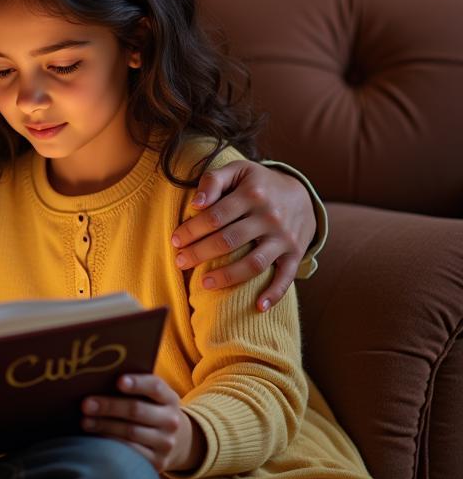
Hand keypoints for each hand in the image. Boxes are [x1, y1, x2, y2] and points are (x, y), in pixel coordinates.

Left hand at [81, 374, 204, 472]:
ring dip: (104, 427)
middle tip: (85, 404)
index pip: (155, 386)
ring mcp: (166, 443)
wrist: (176, 442)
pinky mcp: (158, 462)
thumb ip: (133, 387)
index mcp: (169, 398)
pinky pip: (131, 453)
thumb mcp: (151, 397)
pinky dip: (111, 444)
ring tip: (84, 422)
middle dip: (108, 406)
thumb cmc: (151, 410)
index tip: (118, 381)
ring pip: (130, 432)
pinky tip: (96, 439)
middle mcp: (171, 420)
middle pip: (136, 410)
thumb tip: (98, 378)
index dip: (137, 383)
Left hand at [171, 160, 315, 310]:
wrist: (302, 194)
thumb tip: (196, 203)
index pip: (214, 216)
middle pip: (228, 241)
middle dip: (199, 253)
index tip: (175, 241)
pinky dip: (274, 294)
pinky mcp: (295, 253)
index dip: (191, 230)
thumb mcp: (238, 171)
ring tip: (204, 284)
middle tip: (180, 262)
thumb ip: (213, 180)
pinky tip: (258, 307)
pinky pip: (286, 276)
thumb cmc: (258, 183)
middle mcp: (269, 216)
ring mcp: (283, 237)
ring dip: (227, 276)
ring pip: (254, 263)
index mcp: (252, 194)